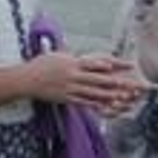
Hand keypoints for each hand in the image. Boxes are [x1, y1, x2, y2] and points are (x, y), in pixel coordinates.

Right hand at [26, 53, 145, 115]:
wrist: (26, 79)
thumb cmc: (41, 65)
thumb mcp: (57, 55)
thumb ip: (72, 55)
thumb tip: (80, 51)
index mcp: (73, 62)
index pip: (97, 62)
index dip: (113, 64)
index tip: (126, 65)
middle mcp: (74, 75)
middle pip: (99, 79)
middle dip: (116, 82)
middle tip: (131, 85)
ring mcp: (70, 88)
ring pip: (94, 92)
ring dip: (110, 95)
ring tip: (123, 98)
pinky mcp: (66, 98)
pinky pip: (84, 102)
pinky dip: (95, 104)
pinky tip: (105, 106)